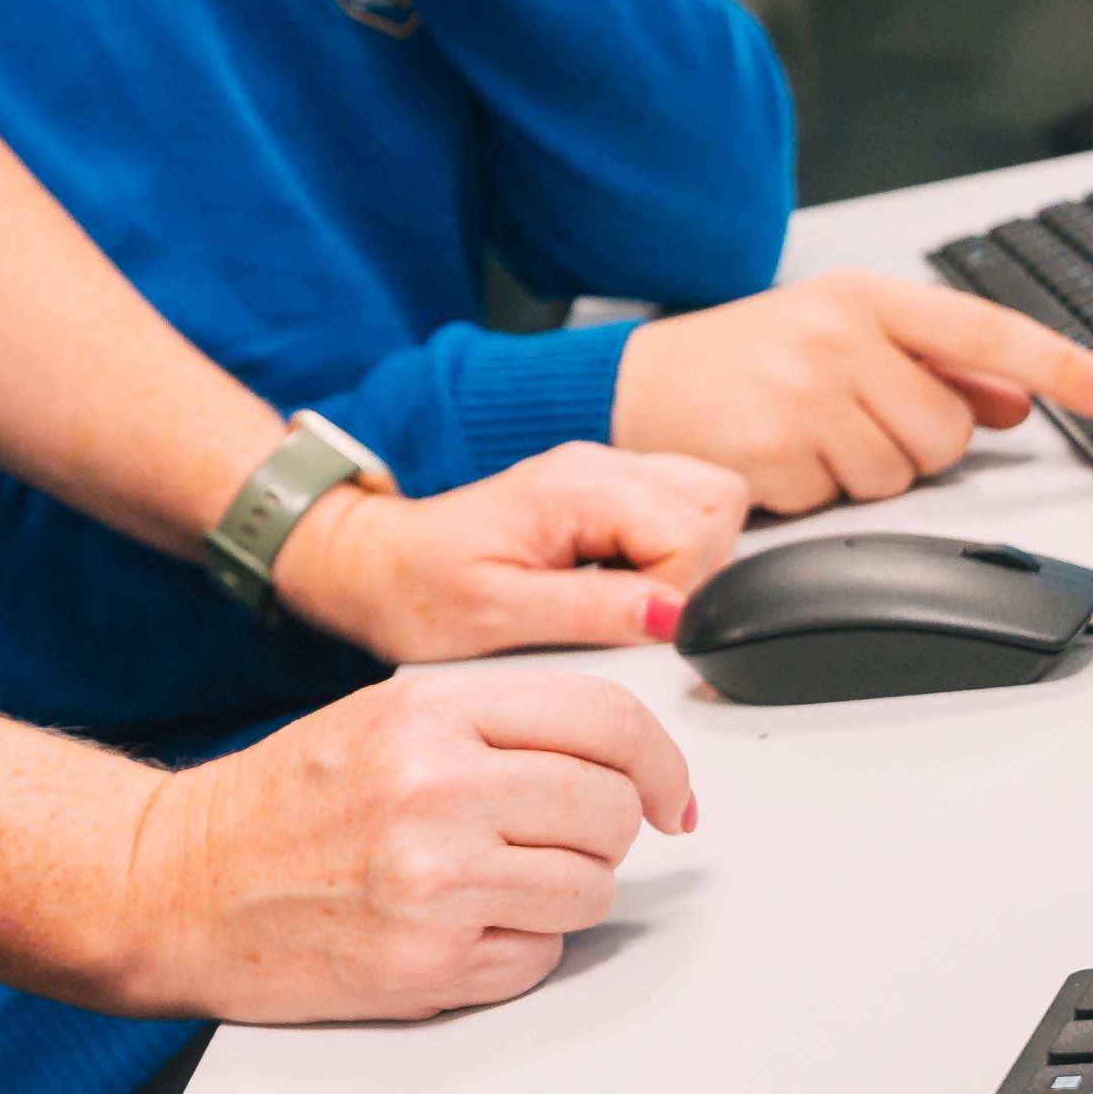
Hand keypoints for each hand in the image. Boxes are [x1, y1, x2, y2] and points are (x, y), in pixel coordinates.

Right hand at [121, 669, 698, 1022]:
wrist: (176, 885)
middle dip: (605, 834)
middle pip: (612, 811)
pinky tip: (456, 924)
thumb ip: (493, 727)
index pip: (605, 722)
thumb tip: (614, 760)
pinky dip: (517, 948)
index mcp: (428, 714)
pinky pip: (540, 957)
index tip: (672, 794)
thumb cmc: (276, 806)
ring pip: (590, 890)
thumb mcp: (381, 720)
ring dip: (561, 894)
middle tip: (557, 841)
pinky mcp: (430, 963)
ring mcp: (436, 880)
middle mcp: (436, 789)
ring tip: (491, 883)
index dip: (661, 764)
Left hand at [279, 442, 745, 662]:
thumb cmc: (419, 589)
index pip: (690, 529)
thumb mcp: (498, 615)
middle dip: (698, 567)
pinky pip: (677, 511)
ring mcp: (602, 476)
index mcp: (574, 487)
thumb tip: (671, 615)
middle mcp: (596, 467)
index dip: (678, 591)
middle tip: (635, 611)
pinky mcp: (603, 496)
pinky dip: (670, 552)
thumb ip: (593, 610)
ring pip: (708, 500)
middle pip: (717, 500)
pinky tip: (622, 583)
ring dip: (689, 557)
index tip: (634, 626)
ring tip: (626, 597)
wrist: (376, 568)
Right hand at [614, 273, 1092, 514]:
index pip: (991, 331)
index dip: (1066, 368)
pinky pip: (845, 501)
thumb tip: (1016, 400)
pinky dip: (818, 493)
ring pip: (902, 473)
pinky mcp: (775, 451)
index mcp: (867, 298)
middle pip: (948, 429)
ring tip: (809, 437)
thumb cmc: (744, 359)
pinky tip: (779, 459)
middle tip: (850, 419)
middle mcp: (840, 337)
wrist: (635, 385)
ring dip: (866, 472)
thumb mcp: (840, 336)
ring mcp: (805, 393)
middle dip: (914, 442)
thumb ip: (935, 364)